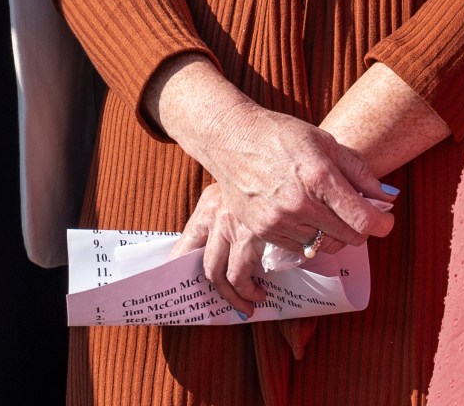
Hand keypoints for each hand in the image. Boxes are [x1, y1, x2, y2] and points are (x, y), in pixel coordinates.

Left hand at [177, 181, 273, 315]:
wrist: (283, 158)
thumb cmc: (269, 180)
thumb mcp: (242, 194)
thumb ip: (232, 217)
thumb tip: (226, 252)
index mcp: (209, 203)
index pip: (184, 246)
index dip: (179, 272)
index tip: (184, 289)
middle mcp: (215, 213)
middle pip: (202, 265)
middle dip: (215, 292)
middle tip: (228, 303)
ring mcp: (231, 224)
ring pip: (218, 274)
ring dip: (233, 296)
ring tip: (247, 305)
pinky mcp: (250, 234)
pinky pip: (239, 274)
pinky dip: (247, 290)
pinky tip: (259, 292)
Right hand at [179, 99, 395, 285]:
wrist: (232, 139)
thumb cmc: (282, 136)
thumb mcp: (326, 143)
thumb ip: (360, 173)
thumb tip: (389, 198)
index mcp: (320, 177)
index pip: (363, 220)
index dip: (382, 224)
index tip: (385, 221)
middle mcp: (300, 204)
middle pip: (349, 237)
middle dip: (360, 228)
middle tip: (357, 214)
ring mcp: (279, 221)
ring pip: (326, 247)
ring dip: (336, 235)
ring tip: (331, 215)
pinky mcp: (263, 232)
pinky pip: (301, 249)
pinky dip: (311, 239)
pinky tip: (308, 219)